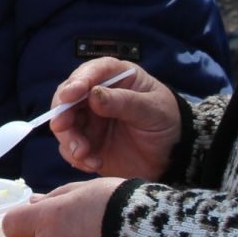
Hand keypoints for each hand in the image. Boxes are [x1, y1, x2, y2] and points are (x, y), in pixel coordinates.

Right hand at [46, 58, 179, 179]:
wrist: (173, 157)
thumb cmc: (168, 123)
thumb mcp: (152, 110)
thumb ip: (124, 102)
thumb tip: (93, 94)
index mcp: (115, 77)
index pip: (90, 72)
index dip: (76, 82)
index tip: (69, 95)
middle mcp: (96, 95)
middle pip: (67, 98)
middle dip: (63, 114)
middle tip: (63, 128)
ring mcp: (90, 119)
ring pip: (64, 124)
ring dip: (69, 139)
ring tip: (84, 154)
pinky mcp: (88, 142)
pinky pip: (70, 148)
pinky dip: (76, 157)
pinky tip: (93, 164)